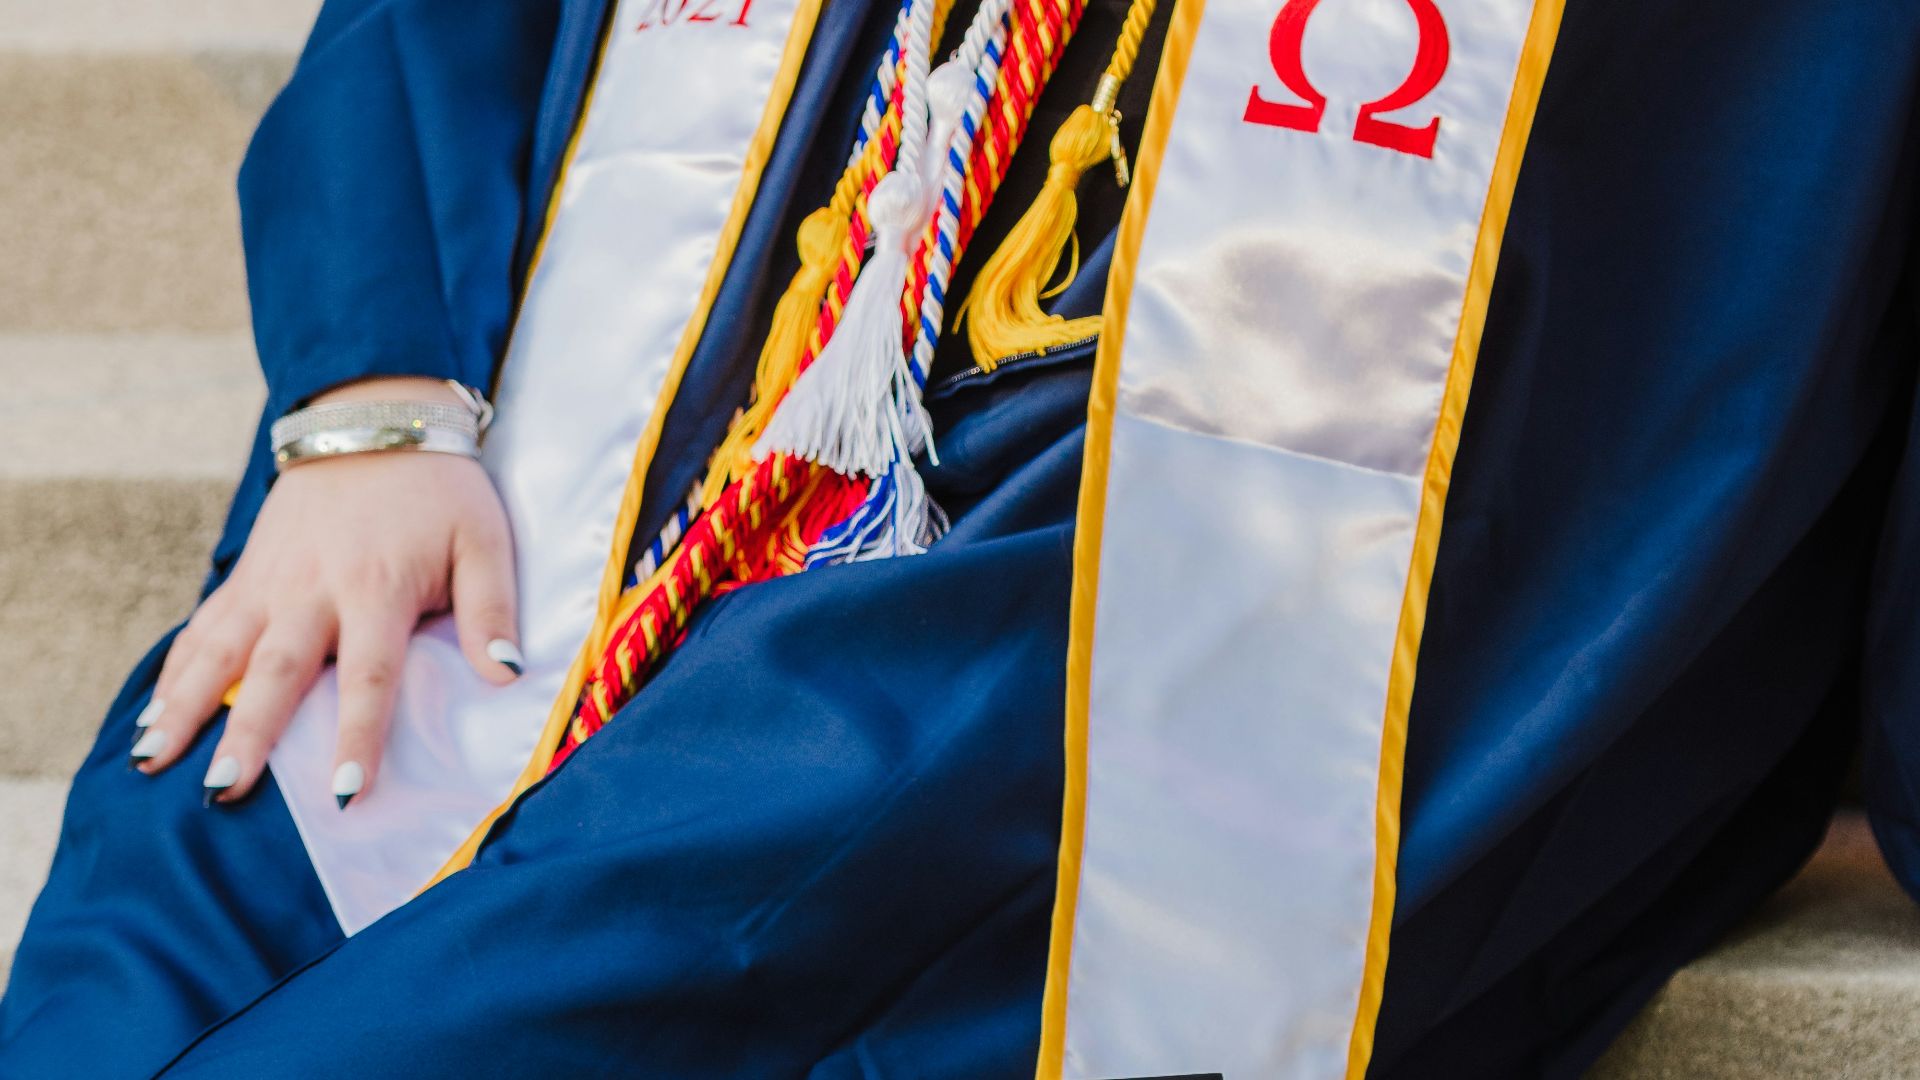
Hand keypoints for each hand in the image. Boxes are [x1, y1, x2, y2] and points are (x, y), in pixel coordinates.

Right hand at [131, 378, 520, 808]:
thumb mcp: (485, 540)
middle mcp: (313, 588)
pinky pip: (204, 627)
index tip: (347, 790)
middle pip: (278, 671)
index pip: (370, 674)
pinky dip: (175, 670)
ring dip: (186, 707)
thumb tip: (507, 674)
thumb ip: (492, 609)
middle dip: (249, 733)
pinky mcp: (247, 572)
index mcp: (378, 588)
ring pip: (220, 651)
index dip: (358, 733)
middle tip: (224, 790)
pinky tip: (153, 715)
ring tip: (152, 760)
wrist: (375, 421)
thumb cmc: (440, 490)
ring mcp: (270, 580)